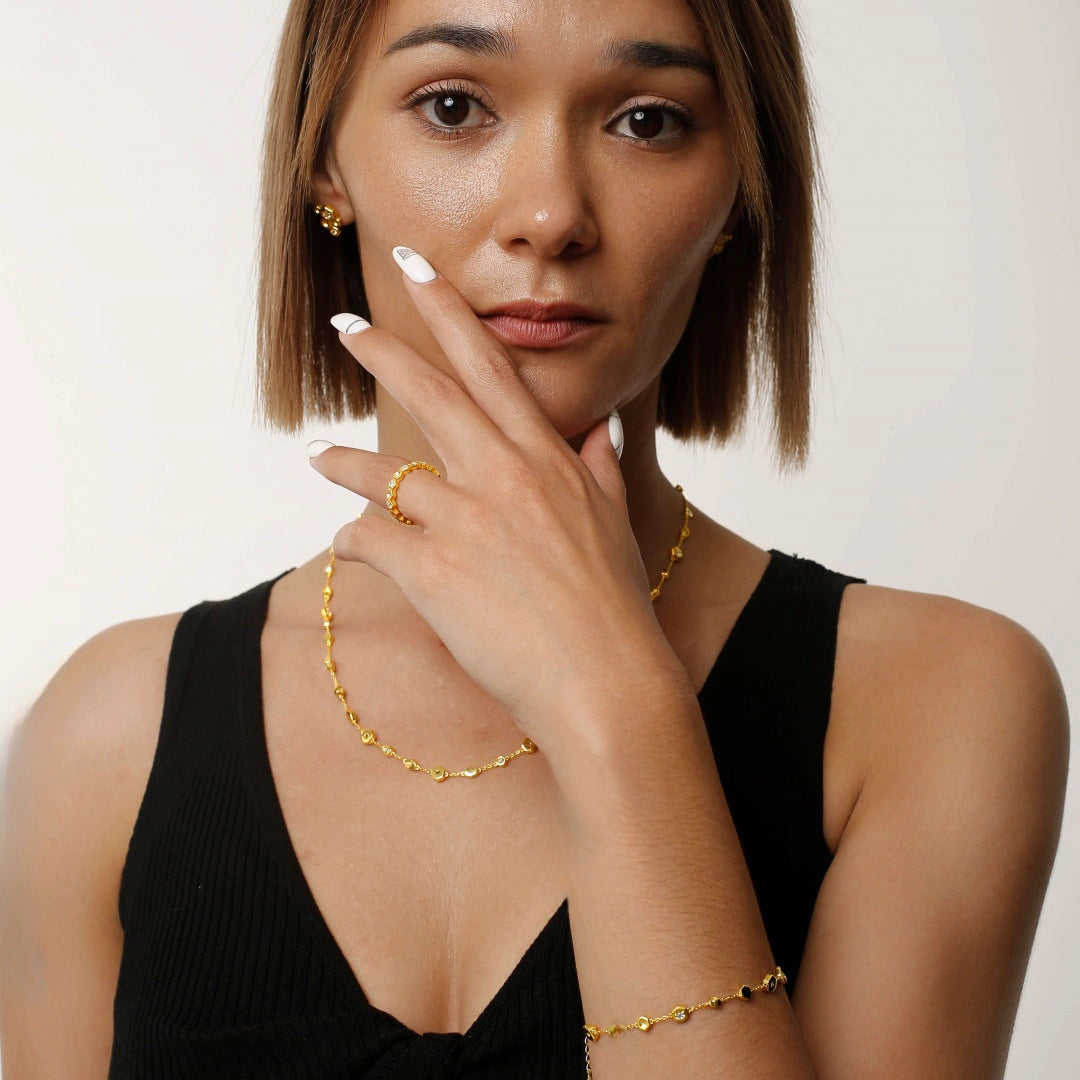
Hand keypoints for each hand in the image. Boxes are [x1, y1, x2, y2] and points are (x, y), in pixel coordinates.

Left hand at [309, 246, 686, 738]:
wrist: (606, 682)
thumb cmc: (613, 608)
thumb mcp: (614, 523)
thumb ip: (598, 466)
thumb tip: (600, 426)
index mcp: (545, 460)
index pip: (490, 366)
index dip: (449, 312)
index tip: (418, 269)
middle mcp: (503, 477)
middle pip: (430, 394)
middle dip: (381, 351)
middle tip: (344, 325)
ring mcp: (466, 521)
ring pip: (382, 473)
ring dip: (342, 462)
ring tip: (317, 457)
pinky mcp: (432, 571)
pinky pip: (368, 540)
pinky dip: (351, 541)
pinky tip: (348, 547)